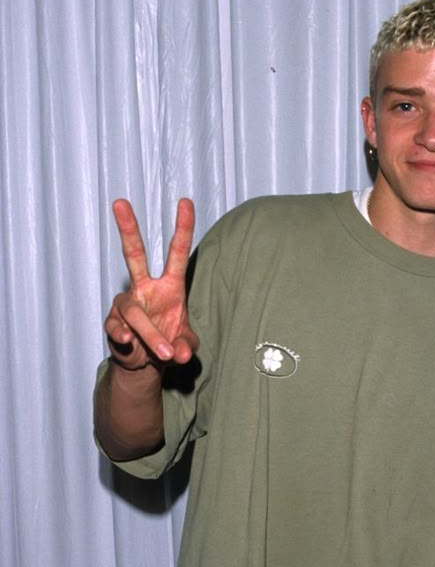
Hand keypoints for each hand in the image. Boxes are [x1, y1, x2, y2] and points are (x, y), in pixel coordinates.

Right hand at [104, 197, 199, 369]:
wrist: (145, 364)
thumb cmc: (169, 343)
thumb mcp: (186, 346)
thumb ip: (188, 347)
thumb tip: (182, 353)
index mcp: (169, 287)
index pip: (177, 252)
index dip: (182, 228)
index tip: (185, 202)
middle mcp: (145, 289)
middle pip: (134, 255)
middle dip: (128, 229)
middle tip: (120, 202)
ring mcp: (127, 305)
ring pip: (134, 312)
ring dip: (151, 334)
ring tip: (166, 353)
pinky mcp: (113, 324)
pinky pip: (116, 328)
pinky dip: (124, 337)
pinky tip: (129, 342)